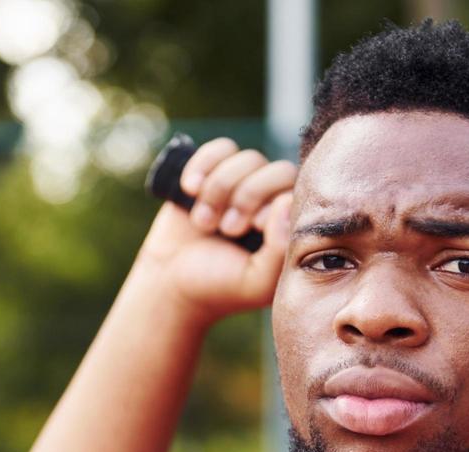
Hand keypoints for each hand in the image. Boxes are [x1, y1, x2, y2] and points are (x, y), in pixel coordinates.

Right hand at [135, 137, 295, 323]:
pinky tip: (190, 190)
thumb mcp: (256, 281)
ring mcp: (243, 183)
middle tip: (228, 229)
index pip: (298, 192)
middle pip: (276, 170)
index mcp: (288, 225)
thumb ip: (281, 248)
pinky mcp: (213, 171)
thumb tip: (287, 199)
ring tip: (204, 222)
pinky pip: (220, 148)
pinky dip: (203, 165)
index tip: (251, 232)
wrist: (170, 282)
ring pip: (246, 158)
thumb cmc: (218, 286)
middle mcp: (271, 200)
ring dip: (219, 190)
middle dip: (247, 197)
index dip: (270, 205)